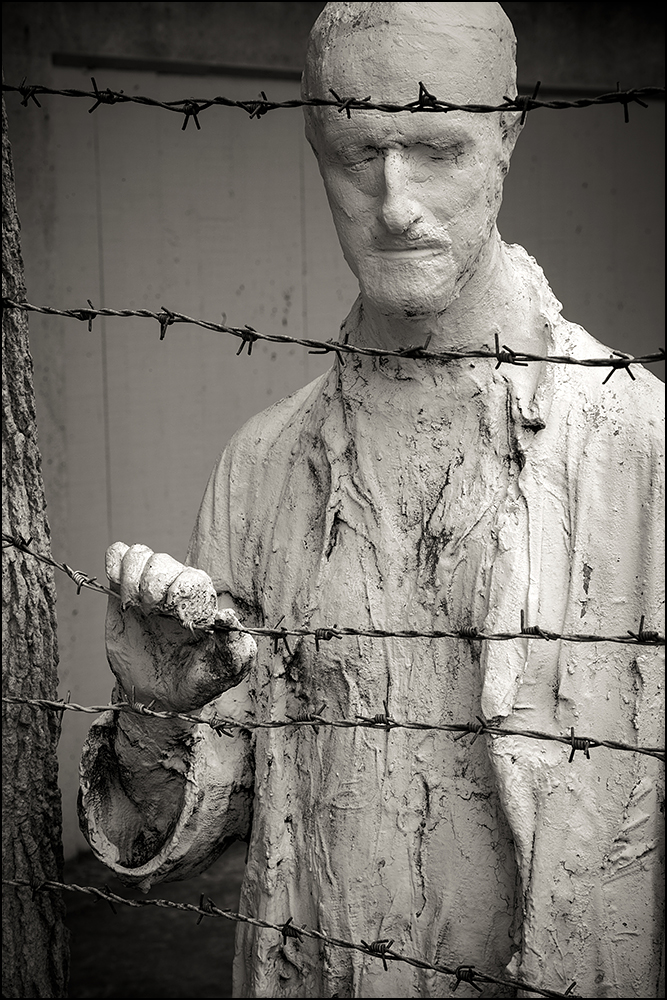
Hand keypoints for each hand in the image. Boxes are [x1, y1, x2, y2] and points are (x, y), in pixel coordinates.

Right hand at [104, 542, 255, 711]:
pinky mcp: (123, 589)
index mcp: (203, 603)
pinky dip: (115, 562)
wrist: (157, 696)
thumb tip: (228, 616)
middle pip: (162, 562)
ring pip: (140, 554)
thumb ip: (236, 651)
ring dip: (131, 577)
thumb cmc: (195, 682)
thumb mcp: (221, 673)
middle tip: (149, 613)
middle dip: (151, 587)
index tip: (172, 618)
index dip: (177, 594)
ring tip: (132, 605)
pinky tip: (116, 586)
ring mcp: (149, 587)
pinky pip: (119, 554)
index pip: (192, 579)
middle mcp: (177, 588)